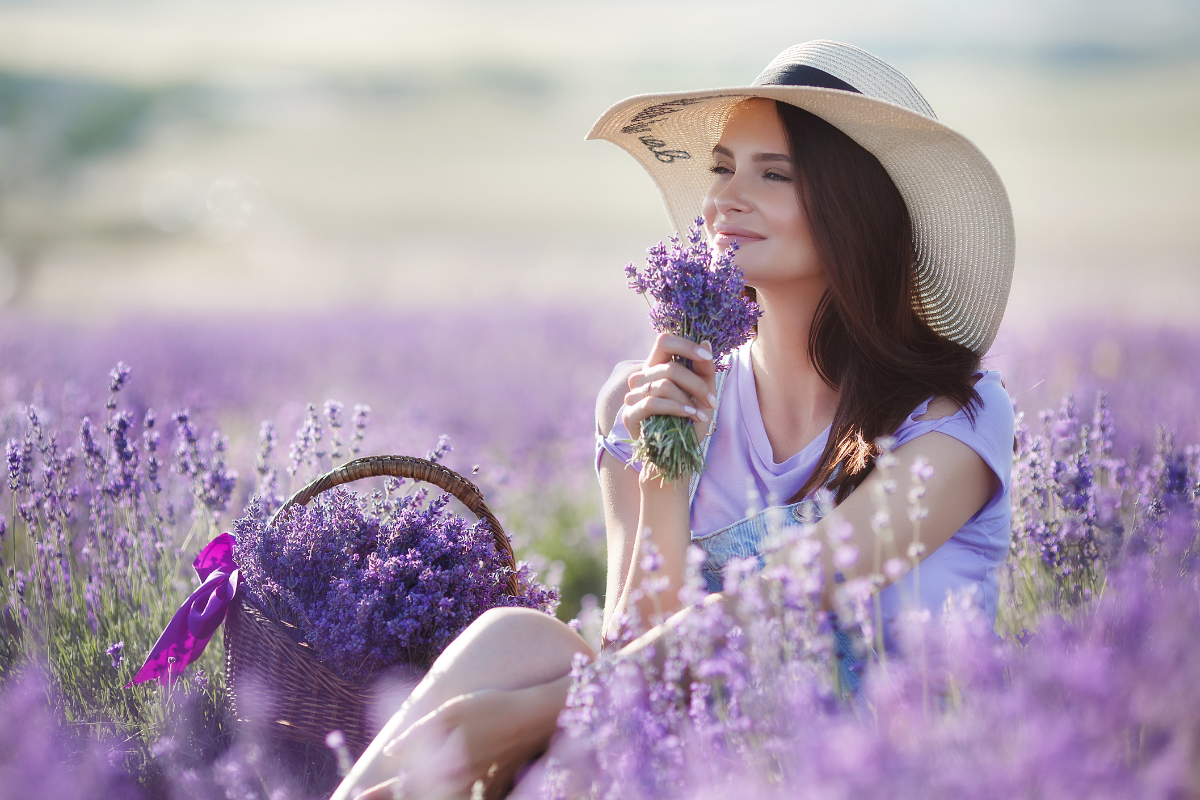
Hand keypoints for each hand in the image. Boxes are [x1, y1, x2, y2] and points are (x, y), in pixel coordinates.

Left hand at [351, 684, 562, 799]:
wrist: (537, 717)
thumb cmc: (494, 707)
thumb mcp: (453, 710)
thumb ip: (420, 732)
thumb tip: (391, 752)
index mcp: (445, 767)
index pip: (403, 787)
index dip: (378, 794)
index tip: (356, 798)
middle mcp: (459, 785)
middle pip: (421, 799)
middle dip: (395, 799)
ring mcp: (478, 790)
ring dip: (419, 799)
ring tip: (401, 797)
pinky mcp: (493, 789)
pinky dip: (448, 798)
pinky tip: (442, 792)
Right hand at [621, 333, 717, 440]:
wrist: (677, 454)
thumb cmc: (689, 421)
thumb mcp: (702, 393)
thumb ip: (704, 370)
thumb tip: (706, 343)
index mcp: (656, 367)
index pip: (664, 341)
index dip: (686, 345)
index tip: (707, 357)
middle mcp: (641, 378)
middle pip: (670, 368)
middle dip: (696, 385)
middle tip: (713, 401)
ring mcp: (632, 396)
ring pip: (663, 385)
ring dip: (689, 400)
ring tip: (703, 414)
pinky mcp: (629, 415)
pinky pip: (653, 403)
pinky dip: (677, 408)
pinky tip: (691, 417)